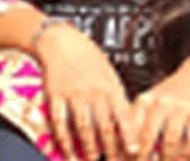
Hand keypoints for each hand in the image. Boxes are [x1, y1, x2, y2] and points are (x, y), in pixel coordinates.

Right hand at [36, 23, 133, 160]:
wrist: (62, 41)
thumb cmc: (89, 58)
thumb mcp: (110, 76)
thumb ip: (118, 99)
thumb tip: (129, 125)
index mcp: (110, 87)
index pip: (123, 117)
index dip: (130, 137)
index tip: (134, 152)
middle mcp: (93, 92)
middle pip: (104, 127)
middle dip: (111, 150)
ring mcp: (73, 94)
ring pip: (83, 127)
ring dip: (88, 148)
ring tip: (92, 160)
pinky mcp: (55, 95)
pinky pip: (59, 122)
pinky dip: (64, 140)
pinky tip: (68, 151)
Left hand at [129, 62, 189, 160]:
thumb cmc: (173, 92)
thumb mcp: (152, 101)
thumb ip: (139, 121)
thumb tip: (124, 148)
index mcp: (144, 100)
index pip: (130, 128)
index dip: (124, 148)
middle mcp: (160, 103)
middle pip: (147, 137)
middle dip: (143, 158)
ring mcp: (180, 108)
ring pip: (169, 142)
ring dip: (166, 160)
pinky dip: (186, 155)